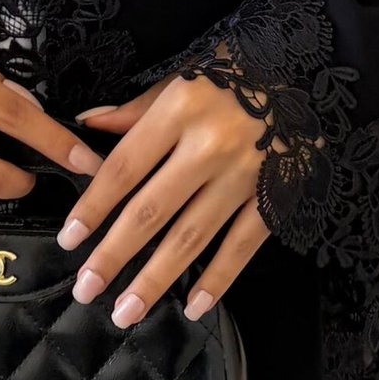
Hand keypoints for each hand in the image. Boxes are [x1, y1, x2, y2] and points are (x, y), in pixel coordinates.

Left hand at [64, 73, 270, 325]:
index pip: (124, 168)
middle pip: (151, 210)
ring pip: (191, 236)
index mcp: (179, 109)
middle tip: (86, 290)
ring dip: (155, 279)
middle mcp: (209, 145)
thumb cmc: (236, 72)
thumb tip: (88, 126)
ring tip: (125, 311)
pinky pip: (242, 245)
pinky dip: (218, 279)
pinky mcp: (275, 196)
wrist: (309, 67)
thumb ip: (135, 109)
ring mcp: (244, 175)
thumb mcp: (182, 76)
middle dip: (114, 255)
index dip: (93, 207)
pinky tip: (193, 306)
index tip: (70, 240)